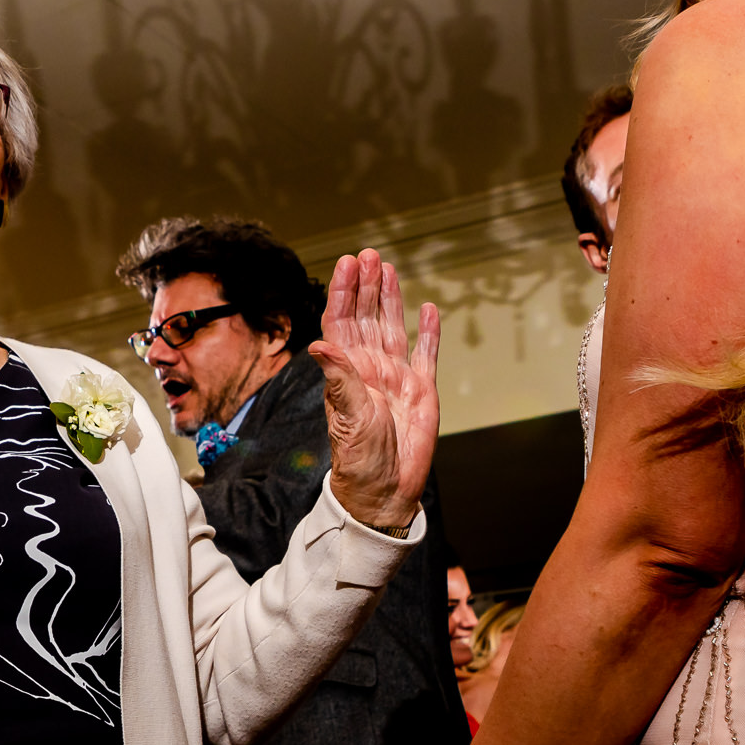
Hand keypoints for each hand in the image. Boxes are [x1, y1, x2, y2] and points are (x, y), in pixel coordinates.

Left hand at [307, 250, 440, 530]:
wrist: (386, 489)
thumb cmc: (360, 457)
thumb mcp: (348, 415)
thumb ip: (339, 377)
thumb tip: (319, 343)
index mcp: (347, 372)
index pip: (341, 322)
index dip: (343, 293)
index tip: (347, 263)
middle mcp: (369, 369)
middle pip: (365, 318)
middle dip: (365, 286)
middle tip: (368, 255)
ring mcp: (395, 378)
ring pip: (391, 328)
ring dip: (389, 299)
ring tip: (387, 269)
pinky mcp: (421, 390)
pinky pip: (424, 353)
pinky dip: (426, 331)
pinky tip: (425, 308)